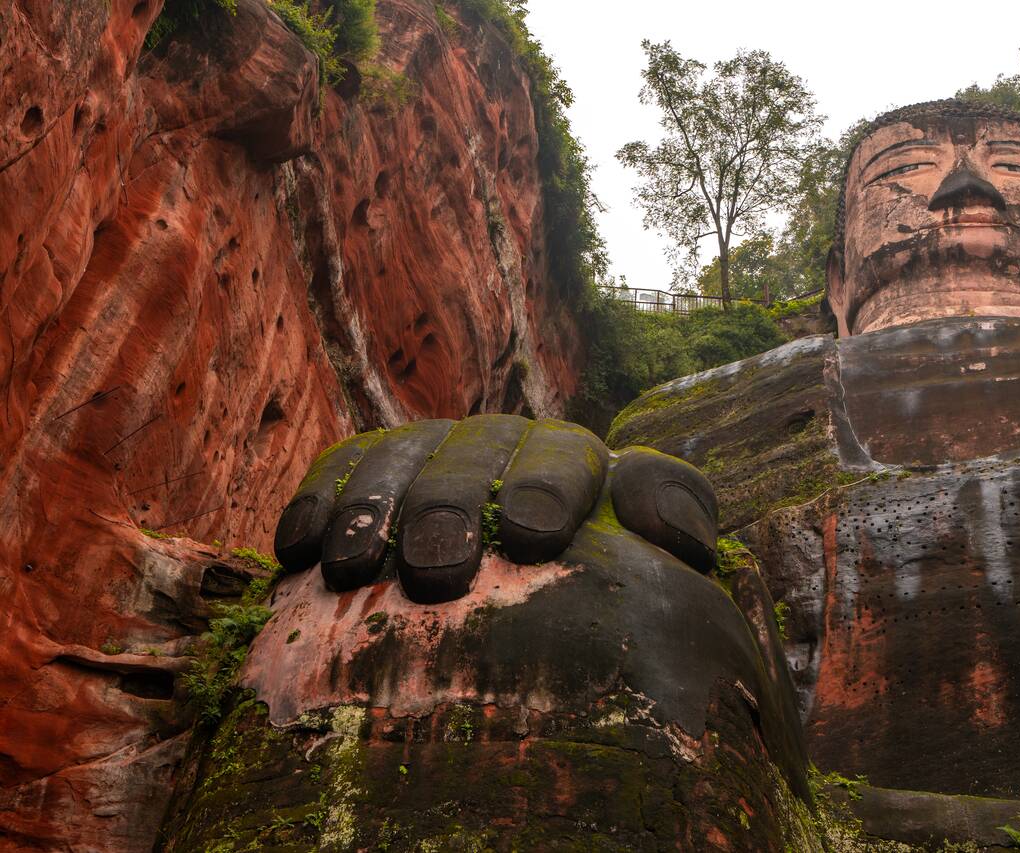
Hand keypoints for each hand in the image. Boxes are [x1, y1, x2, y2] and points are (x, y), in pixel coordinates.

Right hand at [271, 415, 717, 603]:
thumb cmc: (592, 603)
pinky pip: (340, 468)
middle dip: (453, 503)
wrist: (518, 616)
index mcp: (574, 465)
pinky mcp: (373, 471)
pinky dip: (319, 500)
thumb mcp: (651, 574)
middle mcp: (503, 447)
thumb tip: (677, 534)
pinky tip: (298, 546)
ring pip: (402, 455)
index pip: (568, 456)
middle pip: (476, 452)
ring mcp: (434, 453)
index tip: (535, 537)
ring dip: (374, 506)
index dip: (552, 485)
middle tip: (436, 569)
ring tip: (349, 566)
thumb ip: (674, 537)